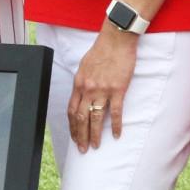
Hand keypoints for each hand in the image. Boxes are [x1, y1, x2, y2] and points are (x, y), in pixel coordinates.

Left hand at [68, 27, 137, 150]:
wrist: (116, 40)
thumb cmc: (101, 51)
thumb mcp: (84, 66)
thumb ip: (82, 82)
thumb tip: (81, 96)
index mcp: (79, 84)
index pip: (71, 110)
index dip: (72, 126)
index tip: (74, 137)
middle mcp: (88, 89)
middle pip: (81, 118)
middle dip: (80, 136)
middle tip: (82, 149)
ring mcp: (102, 90)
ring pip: (96, 118)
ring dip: (95, 134)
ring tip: (95, 146)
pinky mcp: (118, 89)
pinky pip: (116, 112)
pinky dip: (116, 125)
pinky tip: (116, 135)